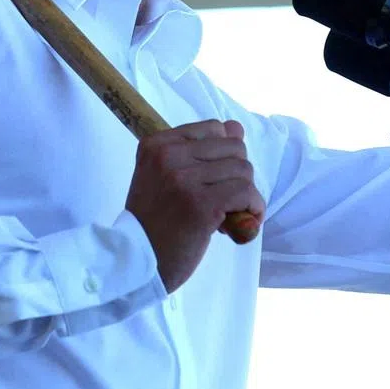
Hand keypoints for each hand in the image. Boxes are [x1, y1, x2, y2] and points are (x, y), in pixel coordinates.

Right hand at [125, 119, 264, 293]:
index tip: (214, 180)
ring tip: (228, 216)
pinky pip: (246, 193)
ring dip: (246, 196)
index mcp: (156, 144)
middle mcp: (168, 155)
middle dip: (237, 175)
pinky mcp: (201, 205)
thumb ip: (200, 150)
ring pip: (243, 170)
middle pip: (233, 148)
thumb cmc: (154, 220)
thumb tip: (236, 127)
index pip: (213, 128)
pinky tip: (241, 224)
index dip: (223, 154)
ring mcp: (184, 179)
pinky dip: (253, 209)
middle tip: (224, 201)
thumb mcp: (166, 176)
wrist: (137, 260)